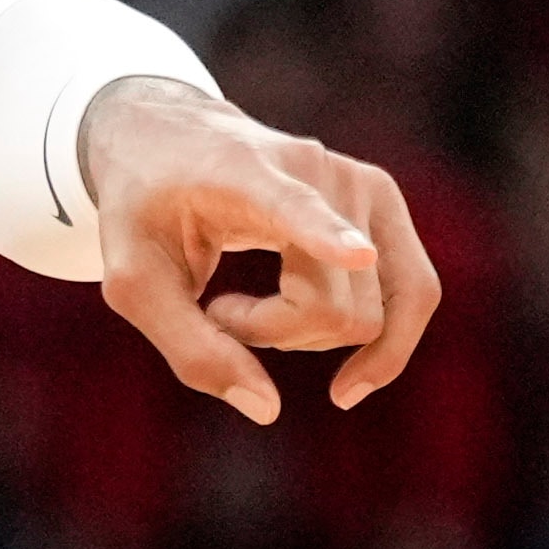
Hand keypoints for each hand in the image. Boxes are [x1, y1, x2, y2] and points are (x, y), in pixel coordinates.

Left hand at [78, 77, 440, 424]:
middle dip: (278, 336)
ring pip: (377, 311)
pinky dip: (374, 337)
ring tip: (250, 309)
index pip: (294, 208)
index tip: (356, 255)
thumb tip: (268, 409)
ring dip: (313, 335)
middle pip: (338, 308)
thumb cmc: (143, 211)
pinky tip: (329, 355)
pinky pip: (413, 294)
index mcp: (243, 173)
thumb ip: (189, 347)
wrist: (168, 139)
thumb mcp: (134, 284)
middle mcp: (318, 170)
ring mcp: (362, 183)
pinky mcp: (384, 201)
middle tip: (219, 311)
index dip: (327, 235)